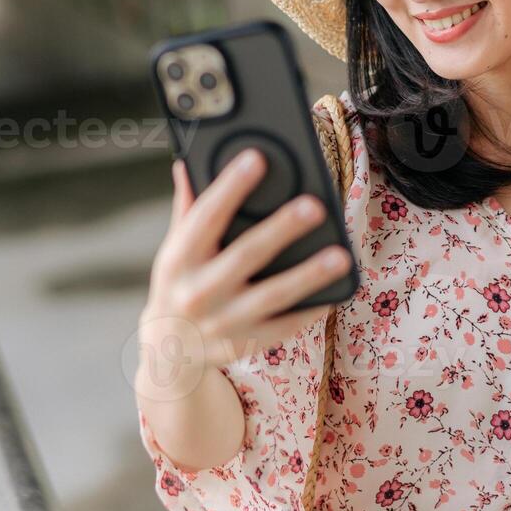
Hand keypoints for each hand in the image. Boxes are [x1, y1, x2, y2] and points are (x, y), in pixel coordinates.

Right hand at [139, 153, 351, 381]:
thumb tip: (188, 163)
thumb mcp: (174, 248)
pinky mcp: (245, 344)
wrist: (170, 350)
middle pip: (246, 255)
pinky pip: (284, 326)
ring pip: (272, 296)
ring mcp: (223, 322)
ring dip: (308, 275)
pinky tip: (333, 291)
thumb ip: (188, 208)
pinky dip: (310, 309)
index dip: (230, 187)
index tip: (256, 159)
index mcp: (178, 259)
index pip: (205, 217)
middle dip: (281, 229)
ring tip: (340, 255)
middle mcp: (197, 292)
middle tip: (314, 206)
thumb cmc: (179, 284)